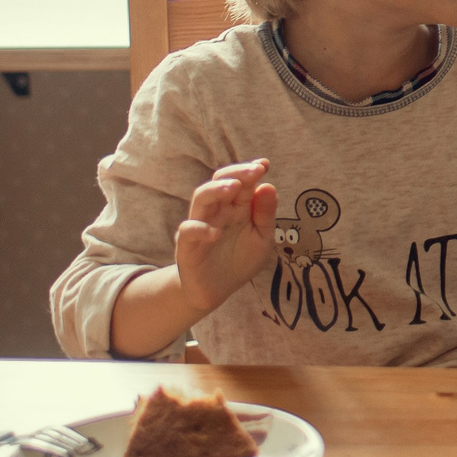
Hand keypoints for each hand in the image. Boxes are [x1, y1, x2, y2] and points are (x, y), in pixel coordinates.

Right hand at [174, 159, 279, 315]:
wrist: (216, 292)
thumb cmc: (239, 261)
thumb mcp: (261, 240)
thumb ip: (265, 215)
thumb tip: (269, 185)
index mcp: (237, 207)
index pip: (241, 182)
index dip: (251, 171)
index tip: (265, 164)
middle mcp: (218, 211)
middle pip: (220, 182)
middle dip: (237, 173)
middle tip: (255, 171)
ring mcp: (200, 225)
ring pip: (201, 198)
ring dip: (216, 190)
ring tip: (234, 188)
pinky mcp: (187, 245)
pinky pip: (187, 231)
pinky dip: (199, 228)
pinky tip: (215, 233)